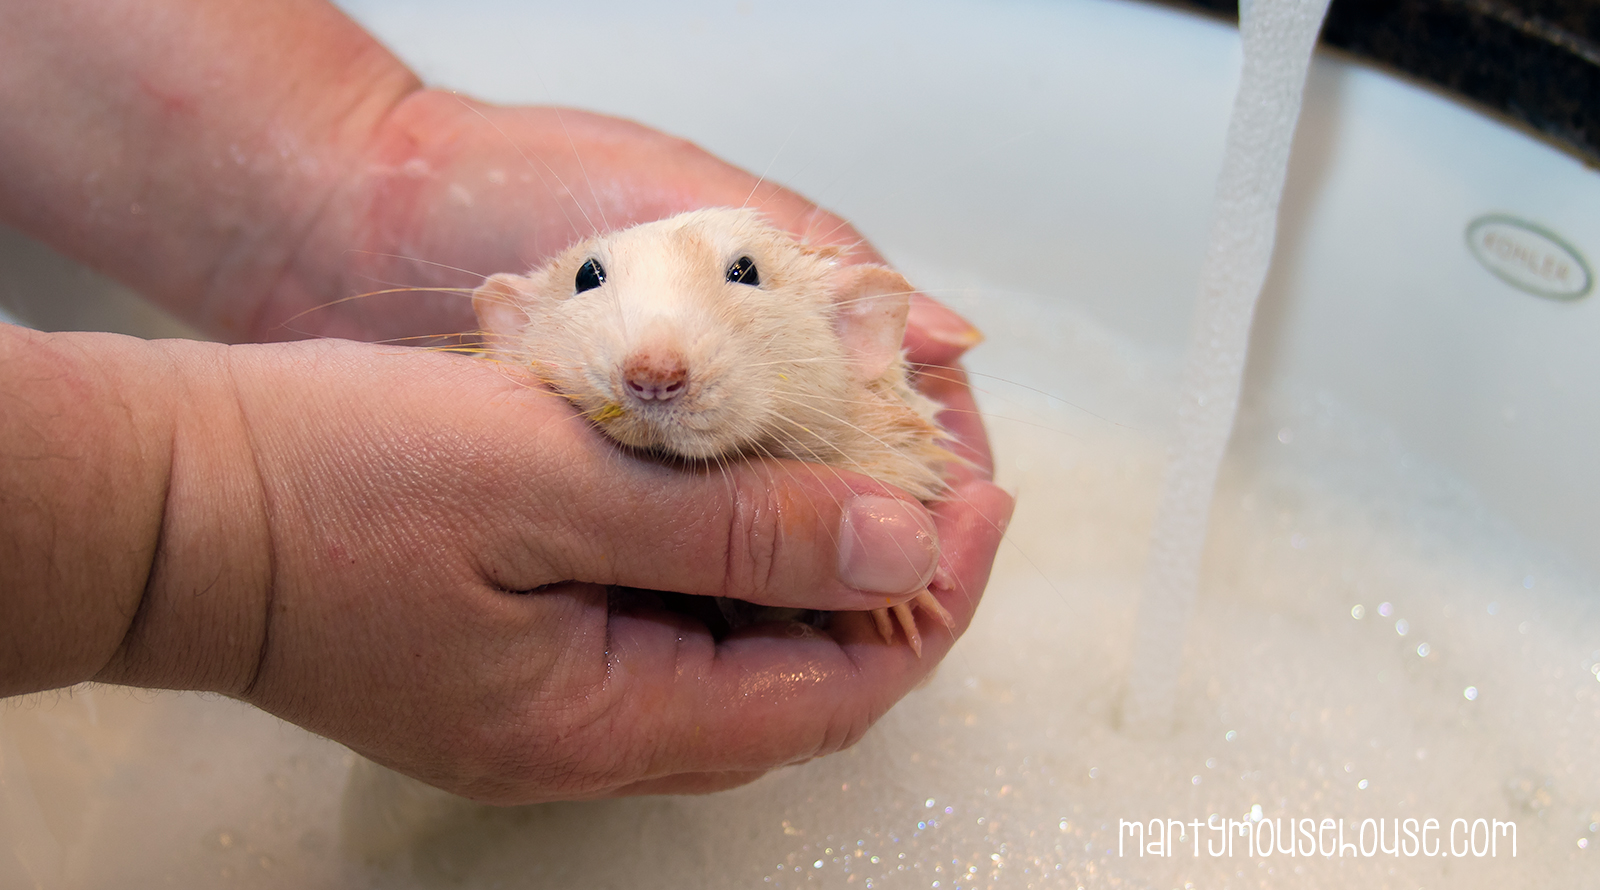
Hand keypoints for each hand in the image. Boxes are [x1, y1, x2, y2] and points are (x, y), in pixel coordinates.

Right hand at [116, 337, 1011, 802]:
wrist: (170, 503)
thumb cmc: (341, 483)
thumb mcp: (556, 483)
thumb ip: (738, 528)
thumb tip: (902, 543)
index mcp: (607, 724)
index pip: (832, 695)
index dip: (930, 601)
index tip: (981, 498)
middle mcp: (591, 742)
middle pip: (795, 683)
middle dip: (883, 583)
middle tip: (927, 469)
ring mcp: (554, 705)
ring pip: (735, 653)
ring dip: (807, 565)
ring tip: (850, 458)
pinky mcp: (524, 654)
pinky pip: (667, 622)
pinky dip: (726, 556)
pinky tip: (739, 478)